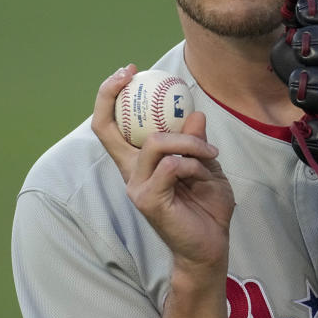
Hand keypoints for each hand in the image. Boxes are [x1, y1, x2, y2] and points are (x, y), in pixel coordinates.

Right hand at [91, 65, 235, 274]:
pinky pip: (172, 165)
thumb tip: (194, 113)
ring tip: (211, 154)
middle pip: (105, 128)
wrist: (211, 246)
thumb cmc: (207, 207)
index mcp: (138, 162)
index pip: (110, 126)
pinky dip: (193, 163)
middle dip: (109, 94)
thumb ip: (195, 141)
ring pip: (155, 143)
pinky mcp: (148, 200)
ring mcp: (136, 186)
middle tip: (131, 72)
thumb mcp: (204, 165)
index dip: (109, 96)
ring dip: (189, 142)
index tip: (127, 71)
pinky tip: (204, 173)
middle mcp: (130, 172)